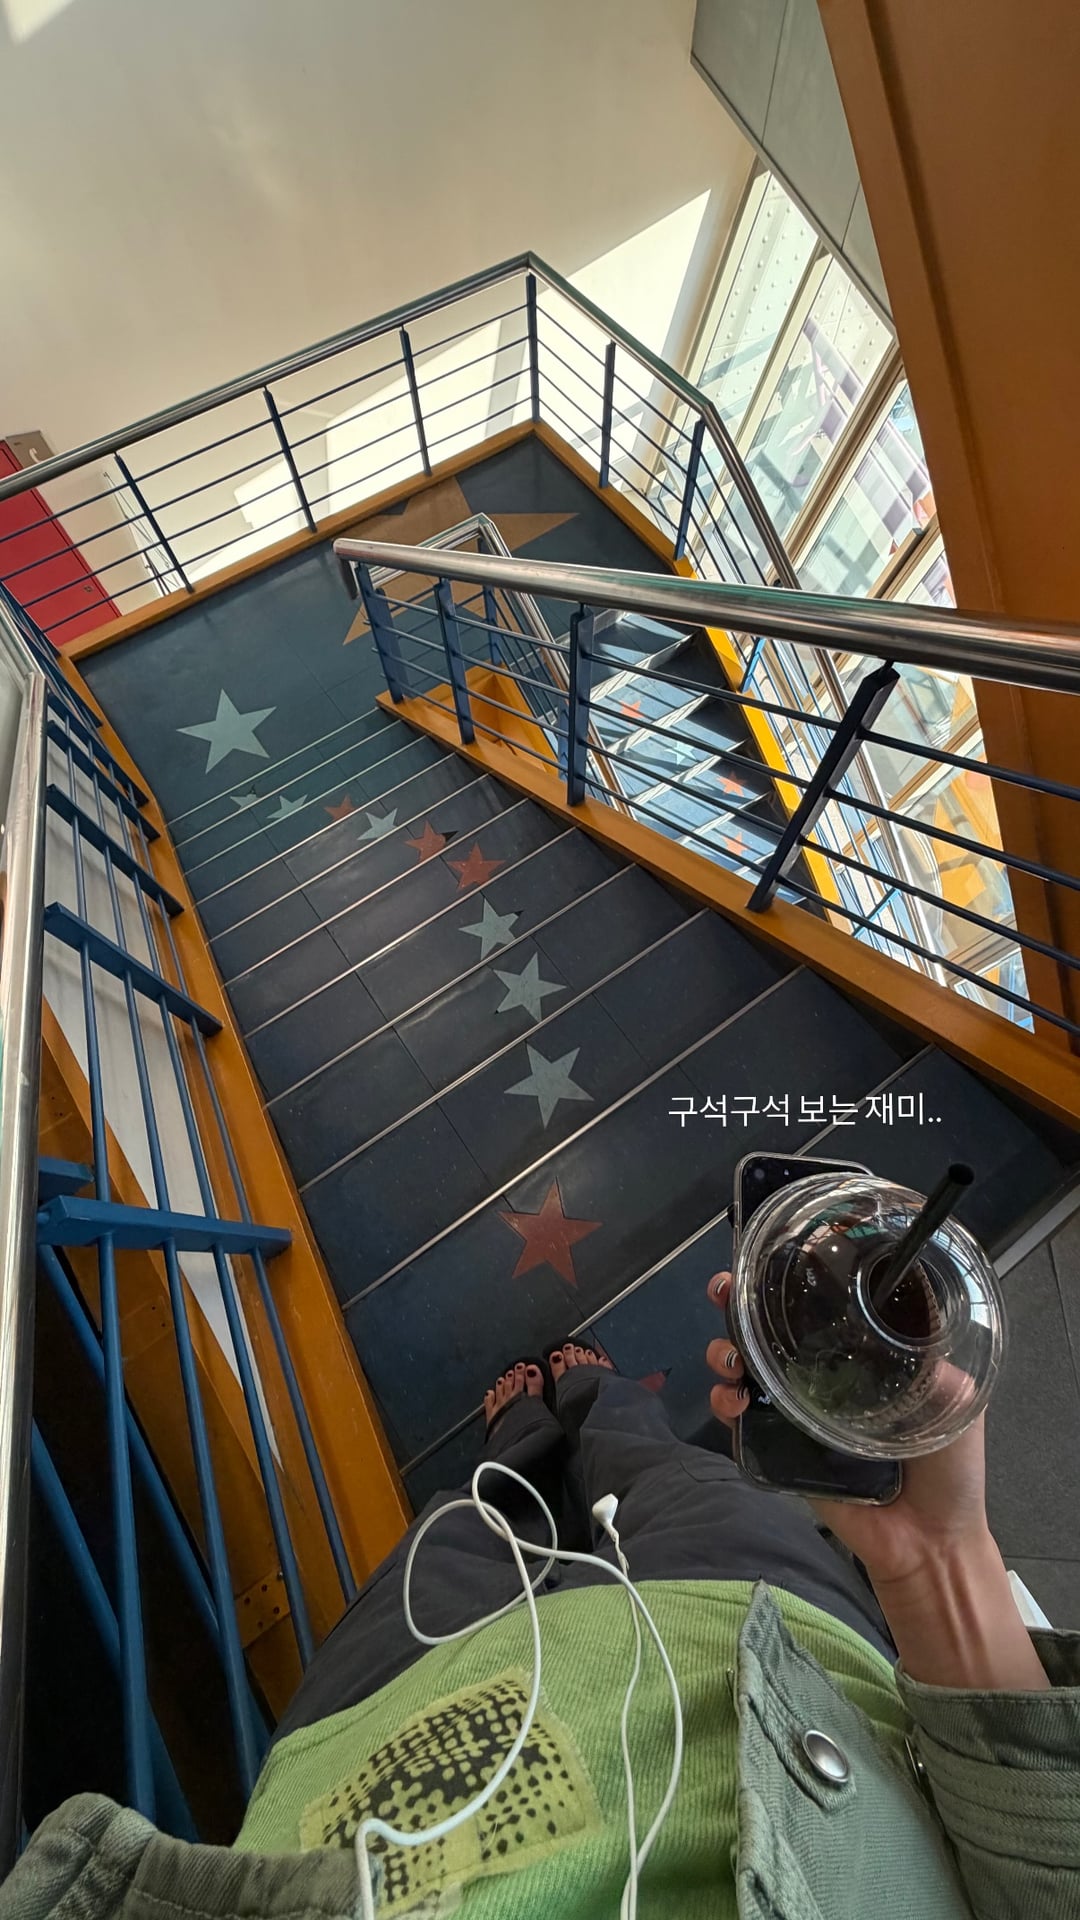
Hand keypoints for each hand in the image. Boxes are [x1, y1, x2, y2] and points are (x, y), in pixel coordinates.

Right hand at [705, 1272, 990, 1589]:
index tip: (772, 1259)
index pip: (824, 1308)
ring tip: (727, 1357)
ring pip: (748, 1368)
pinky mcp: (781, 1450)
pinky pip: (743, 1421)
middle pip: (774, 1330)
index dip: (794, 1281)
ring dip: (725, 1351)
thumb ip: (934, 1366)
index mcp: (867, 1358)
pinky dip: (725, 1404)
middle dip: (741, 1304)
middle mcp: (828, 1377)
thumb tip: (912, 1326)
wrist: (928, 1543)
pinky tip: (731, 1400)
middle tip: (726, 1292)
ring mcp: (801, 1412)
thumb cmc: (950, 1473)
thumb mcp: (955, 1402)